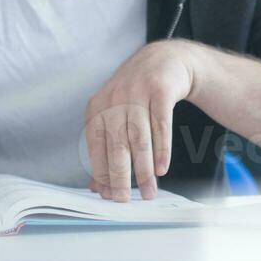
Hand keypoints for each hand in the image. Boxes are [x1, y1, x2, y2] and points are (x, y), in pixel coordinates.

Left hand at [84, 41, 196, 201]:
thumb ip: (106, 147)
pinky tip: (162, 168)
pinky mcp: (160, 89)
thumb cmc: (137, 95)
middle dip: (120, 176)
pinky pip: (161, 124)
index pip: (96, 146)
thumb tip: (97, 186)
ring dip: (144, 168)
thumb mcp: (116, 115)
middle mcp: (114, 98)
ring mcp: (137, 91)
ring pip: (139, 137)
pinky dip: (162, 149)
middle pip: (116, 144)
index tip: (109, 195)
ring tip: (149, 191)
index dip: (102, 172)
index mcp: (97, 107)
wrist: (164, 61)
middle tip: (124, 200)